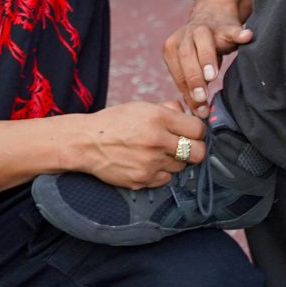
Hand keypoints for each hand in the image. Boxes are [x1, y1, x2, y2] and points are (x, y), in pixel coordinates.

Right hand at [71, 101, 208, 188]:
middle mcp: (157, 141)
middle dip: (196, 150)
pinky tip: (148, 163)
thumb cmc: (115, 122)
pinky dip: (160, 172)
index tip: (191, 133)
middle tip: (186, 147)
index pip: (199, 130)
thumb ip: (169, 109)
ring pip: (182, 167)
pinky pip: (165, 179)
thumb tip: (190, 115)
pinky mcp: (142, 180)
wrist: (86, 142)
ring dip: (174, 161)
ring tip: (158, 153)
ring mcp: (150, 163)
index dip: (198, 131)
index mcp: (159, 118)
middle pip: (198, 153)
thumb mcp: (142, 106)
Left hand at [163, 0, 252, 117]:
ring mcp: (205, 27)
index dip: (187, 90)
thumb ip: (191, 86)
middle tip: (201, 95)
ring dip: (207, 58)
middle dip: (193, 76)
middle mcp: (186, 34)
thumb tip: (198, 115)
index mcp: (173, 46)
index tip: (199, 108)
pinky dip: (238, 34)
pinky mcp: (226, 24)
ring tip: (213, 75)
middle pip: (185, 54)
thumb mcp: (191, 65)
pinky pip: (232, 29)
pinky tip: (247, 37)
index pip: (177, 71)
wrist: (213, 15)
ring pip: (203, 39)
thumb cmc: (199, 50)